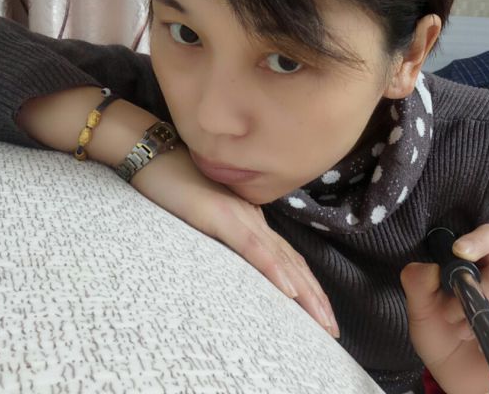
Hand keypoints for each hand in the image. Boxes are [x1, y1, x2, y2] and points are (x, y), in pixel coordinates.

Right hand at [132, 144, 339, 338]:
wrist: (156, 158)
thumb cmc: (177, 188)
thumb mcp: (205, 218)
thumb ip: (224, 235)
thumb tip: (236, 261)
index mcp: (251, 222)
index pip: (287, 258)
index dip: (308, 286)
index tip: (322, 315)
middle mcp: (253, 221)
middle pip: (293, 263)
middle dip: (315, 298)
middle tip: (332, 330)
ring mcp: (240, 218)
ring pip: (281, 259)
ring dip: (305, 292)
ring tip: (322, 320)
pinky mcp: (222, 218)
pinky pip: (252, 248)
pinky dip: (274, 269)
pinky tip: (289, 290)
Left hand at [400, 224, 488, 393]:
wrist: (449, 372)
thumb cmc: (437, 331)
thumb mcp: (418, 307)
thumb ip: (417, 281)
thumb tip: (432, 267)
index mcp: (478, 265)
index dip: (479, 239)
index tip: (459, 251)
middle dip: (472, 295)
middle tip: (450, 316)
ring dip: (485, 318)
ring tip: (463, 332)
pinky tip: (485, 344)